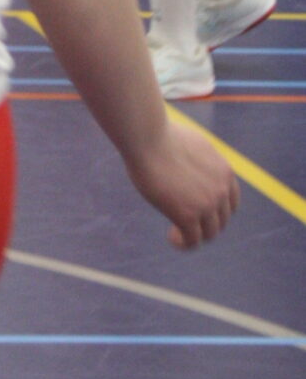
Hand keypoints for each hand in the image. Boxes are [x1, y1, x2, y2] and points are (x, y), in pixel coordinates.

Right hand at [127, 118, 238, 249]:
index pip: (231, 202)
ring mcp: (206, 204)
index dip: (217, 210)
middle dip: (205, 223)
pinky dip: (183, 243)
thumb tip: (195, 166)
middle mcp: (221, 190)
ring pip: (209, 234)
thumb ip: (202, 161)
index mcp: (225, 172)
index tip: (200, 211)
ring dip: (195, 236)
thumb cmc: (161, 135)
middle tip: (185, 221)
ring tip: (176, 232)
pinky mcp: (188, 216)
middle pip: (221, 221)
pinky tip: (171, 237)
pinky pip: (192, 241)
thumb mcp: (194, 145)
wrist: (147, 136)